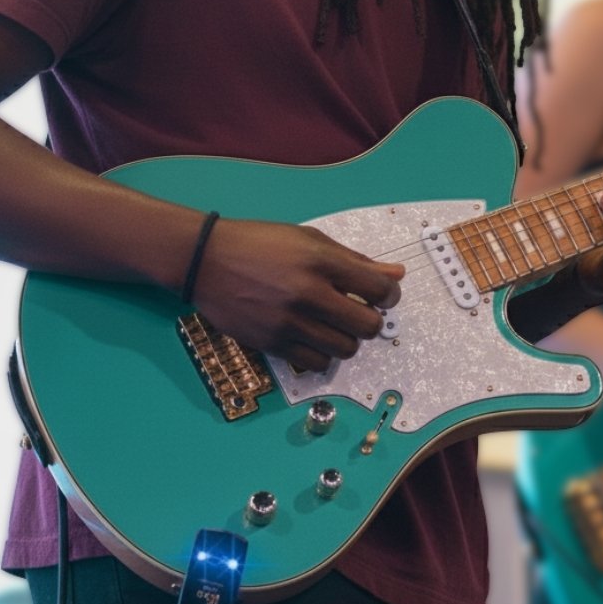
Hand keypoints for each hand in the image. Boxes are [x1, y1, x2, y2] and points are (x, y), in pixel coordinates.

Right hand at [191, 218, 403, 370]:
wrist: (206, 260)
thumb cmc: (261, 244)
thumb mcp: (311, 240)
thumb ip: (355, 260)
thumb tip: (396, 274)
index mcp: (321, 261)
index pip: (378, 289)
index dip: (389, 295)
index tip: (382, 295)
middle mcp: (307, 293)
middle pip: (367, 325)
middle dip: (371, 320)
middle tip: (359, 311)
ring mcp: (288, 322)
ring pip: (345, 349)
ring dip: (347, 338)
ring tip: (335, 324)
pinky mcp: (271, 343)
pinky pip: (315, 363)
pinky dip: (322, 353)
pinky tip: (314, 336)